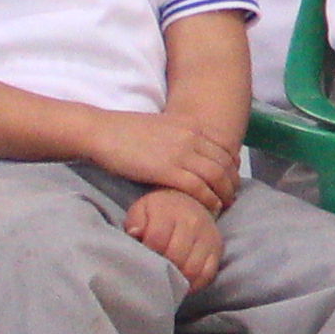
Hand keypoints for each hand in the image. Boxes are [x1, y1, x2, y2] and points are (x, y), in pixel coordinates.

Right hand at [89, 104, 242, 205]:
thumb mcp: (162, 127)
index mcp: (191, 125)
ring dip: (224, 193)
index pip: (225, 147)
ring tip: (224, 205)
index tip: (231, 178)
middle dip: (232, 182)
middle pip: (225, 163)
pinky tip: (210, 208)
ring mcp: (180, 152)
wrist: (101, 132)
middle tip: (231, 196)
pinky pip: (198, 187)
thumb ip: (180, 137)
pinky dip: (208, 200)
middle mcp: (191, 136)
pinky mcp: (166, 169)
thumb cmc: (125, 132)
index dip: (233, 166)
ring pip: (216, 176)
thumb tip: (190, 153)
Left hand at [119, 187, 221, 289]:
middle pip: (175, 257)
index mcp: (169, 211)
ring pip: (192, 269)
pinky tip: (182, 283)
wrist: (189, 202)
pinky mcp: (217, 249)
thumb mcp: (142, 209)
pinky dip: (194, 284)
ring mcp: (207, 237)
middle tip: (153, 272)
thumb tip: (135, 234)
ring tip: (167, 279)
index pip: (157, 240)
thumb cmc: (160, 211)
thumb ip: (136, 222)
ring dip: (177, 279)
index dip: (146, 255)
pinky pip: (207, 274)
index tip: (142, 260)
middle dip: (162, 269)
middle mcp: (192, 222)